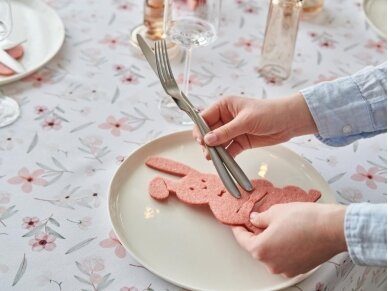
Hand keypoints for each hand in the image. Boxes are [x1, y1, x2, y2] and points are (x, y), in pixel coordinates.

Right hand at [193, 94, 317, 158]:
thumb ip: (226, 132)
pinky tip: (223, 162)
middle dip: (206, 142)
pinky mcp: (240, 142)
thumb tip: (207, 140)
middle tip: (208, 152)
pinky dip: (225, 157)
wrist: (290, 122)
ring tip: (213, 158)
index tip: (201, 141)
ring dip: (215, 151)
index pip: (204, 117)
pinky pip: (228, 150)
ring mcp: (233, 131)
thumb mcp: (245, 121)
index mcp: (224, 106)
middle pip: (209, 132)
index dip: (200, 129)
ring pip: (217, 143)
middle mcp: (226, 118)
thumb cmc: (269, 113)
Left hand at [232, 203, 347, 276]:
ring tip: (280, 226)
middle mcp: (272, 263)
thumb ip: (260, 218)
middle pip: (257, 248)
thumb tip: (255, 220)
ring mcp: (286, 268)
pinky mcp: (299, 268)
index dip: (239, 229)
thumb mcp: (276, 212)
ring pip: (272, 254)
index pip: (242, 239)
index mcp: (262, 249)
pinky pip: (285, 258)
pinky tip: (291, 235)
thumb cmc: (306, 220)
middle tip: (260, 221)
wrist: (332, 228)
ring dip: (272, 242)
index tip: (237, 224)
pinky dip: (284, 248)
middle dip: (257, 235)